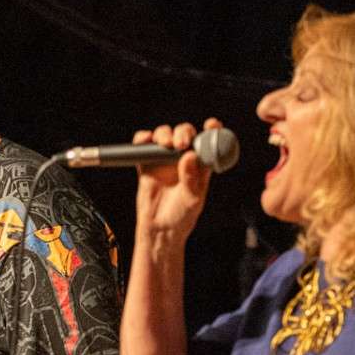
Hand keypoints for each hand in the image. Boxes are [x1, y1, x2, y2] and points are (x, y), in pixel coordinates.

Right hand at [134, 118, 220, 244]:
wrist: (160, 229)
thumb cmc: (182, 216)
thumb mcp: (193, 199)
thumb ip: (192, 178)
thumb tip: (190, 155)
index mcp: (201, 164)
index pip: (208, 141)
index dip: (211, 130)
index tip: (211, 125)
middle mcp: (183, 158)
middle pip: (184, 133)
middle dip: (183, 132)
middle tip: (182, 143)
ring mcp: (164, 160)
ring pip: (164, 135)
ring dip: (164, 134)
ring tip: (166, 144)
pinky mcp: (147, 164)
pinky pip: (143, 146)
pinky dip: (142, 139)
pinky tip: (145, 140)